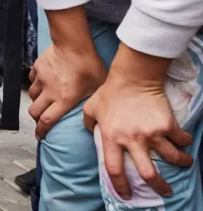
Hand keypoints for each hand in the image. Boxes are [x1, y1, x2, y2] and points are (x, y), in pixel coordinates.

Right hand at [28, 42, 107, 138]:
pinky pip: (32, 80)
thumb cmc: (89, 65)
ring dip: (36, 101)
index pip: (47, 121)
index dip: (41, 131)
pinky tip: (42, 83)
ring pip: (31, 96)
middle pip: (34, 111)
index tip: (39, 136)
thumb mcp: (97, 87)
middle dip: (36, 118)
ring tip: (42, 101)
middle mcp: (50, 92)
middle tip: (40, 119)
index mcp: (64, 100)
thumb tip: (95, 111)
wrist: (73, 44)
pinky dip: (35, 84)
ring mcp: (41, 80)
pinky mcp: (37, 68)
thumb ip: (91, 101)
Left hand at [82, 48, 192, 199]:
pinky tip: (185, 142)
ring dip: (181, 162)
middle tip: (166, 191)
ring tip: (184, 162)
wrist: (133, 77)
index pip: (114, 169)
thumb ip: (88, 123)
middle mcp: (133, 140)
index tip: (127, 195)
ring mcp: (152, 133)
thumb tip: (89, 132)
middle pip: (148, 173)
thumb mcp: (91, 108)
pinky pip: (182, 139)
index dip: (120, 186)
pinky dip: (185, 143)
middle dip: (159, 186)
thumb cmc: (109, 92)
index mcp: (112, 138)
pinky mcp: (167, 124)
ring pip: (172, 158)